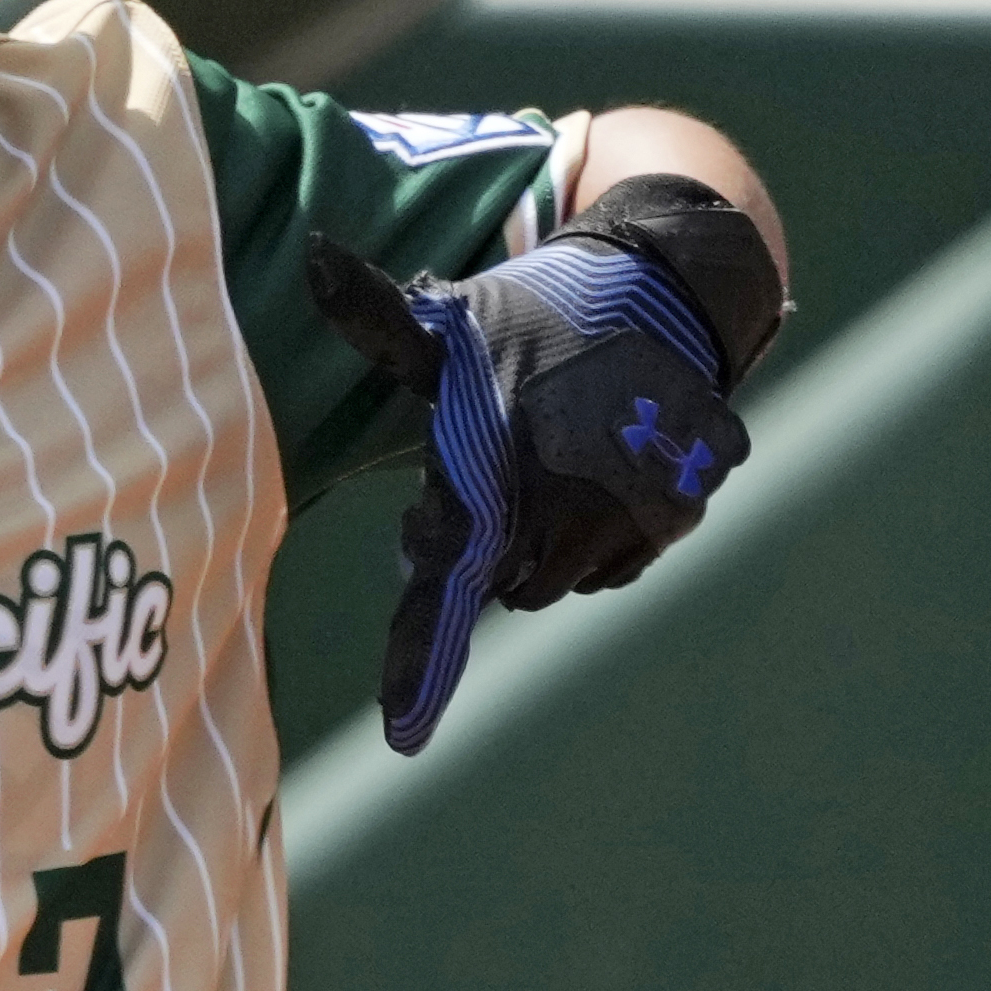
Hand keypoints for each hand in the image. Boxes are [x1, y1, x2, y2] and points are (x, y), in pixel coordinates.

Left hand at [305, 174, 785, 755]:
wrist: (665, 291)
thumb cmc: (532, 314)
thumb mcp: (449, 324)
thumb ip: (376, 319)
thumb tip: (313, 253)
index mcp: (493, 480)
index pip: (444, 592)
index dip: (419, 665)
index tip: (400, 737)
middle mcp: (563, 516)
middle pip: (496, 586)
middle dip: (484, 546)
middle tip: (494, 471)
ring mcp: (629, 524)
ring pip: (554, 579)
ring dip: (539, 540)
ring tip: (548, 455)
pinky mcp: (677, 520)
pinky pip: (614, 564)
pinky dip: (595, 533)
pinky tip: (596, 466)